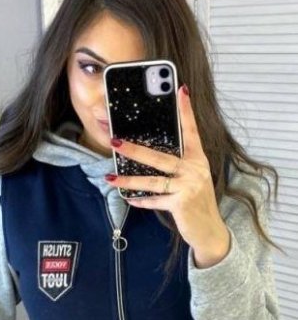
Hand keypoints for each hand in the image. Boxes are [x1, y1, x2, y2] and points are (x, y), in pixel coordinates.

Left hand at [105, 84, 229, 263]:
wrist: (209, 229)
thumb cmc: (196, 201)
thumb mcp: (191, 179)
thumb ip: (176, 166)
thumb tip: (147, 156)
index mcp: (197, 159)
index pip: (191, 131)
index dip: (186, 111)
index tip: (181, 90)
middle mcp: (194, 169)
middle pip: (159, 157)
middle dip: (134, 150)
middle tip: (114, 141)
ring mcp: (188, 186)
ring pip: (152, 180)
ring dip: (129, 180)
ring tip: (110, 178)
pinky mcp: (181, 203)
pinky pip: (154, 200)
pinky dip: (141, 201)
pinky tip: (129, 199)